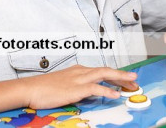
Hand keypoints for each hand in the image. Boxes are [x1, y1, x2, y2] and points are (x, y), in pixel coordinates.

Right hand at [22, 65, 137, 109]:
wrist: (30, 88)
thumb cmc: (44, 89)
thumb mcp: (64, 85)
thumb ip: (77, 87)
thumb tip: (88, 93)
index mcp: (78, 70)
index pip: (101, 71)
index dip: (115, 75)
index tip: (125, 81)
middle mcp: (80, 72)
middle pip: (106, 70)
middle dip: (122, 75)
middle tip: (135, 79)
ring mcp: (78, 79)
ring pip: (104, 74)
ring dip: (119, 78)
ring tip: (131, 83)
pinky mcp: (75, 89)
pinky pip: (95, 88)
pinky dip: (107, 90)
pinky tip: (115, 94)